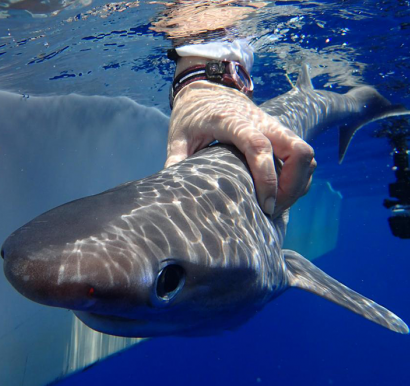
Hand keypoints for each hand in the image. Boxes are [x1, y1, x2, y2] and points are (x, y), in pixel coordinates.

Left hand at [165, 81, 315, 215]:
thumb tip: (171, 187)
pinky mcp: (280, 132)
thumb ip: (176, 160)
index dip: (267, 178)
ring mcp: (274, 126)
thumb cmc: (192, 114)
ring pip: (305, 153)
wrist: (206, 86)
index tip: (265, 206)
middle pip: (298, 151)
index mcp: (233, 122)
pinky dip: (299, 176)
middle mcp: (261, 122)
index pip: (260, 147)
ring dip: (298, 182)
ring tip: (277, 204)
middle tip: (272, 208)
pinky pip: (302, 155)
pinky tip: (281, 192)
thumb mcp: (178, 135)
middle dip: (293, 185)